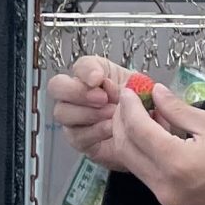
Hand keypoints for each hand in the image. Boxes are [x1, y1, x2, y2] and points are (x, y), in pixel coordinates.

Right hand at [45, 54, 136, 170]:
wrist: (148, 132)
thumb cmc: (140, 106)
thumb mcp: (139, 85)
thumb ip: (121, 80)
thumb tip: (103, 82)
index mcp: (93, 75)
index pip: (79, 65)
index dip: (86, 71)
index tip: (98, 78)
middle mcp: (77, 94)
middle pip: (56, 86)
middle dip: (78, 92)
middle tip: (102, 98)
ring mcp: (74, 117)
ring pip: (62, 112)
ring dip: (88, 113)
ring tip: (112, 116)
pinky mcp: (78, 139)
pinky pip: (76, 135)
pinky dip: (95, 132)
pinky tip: (111, 130)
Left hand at [111, 85, 204, 204]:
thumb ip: (180, 110)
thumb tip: (157, 94)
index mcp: (176, 164)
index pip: (137, 130)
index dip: (130, 107)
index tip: (130, 90)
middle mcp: (164, 186)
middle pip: (126, 149)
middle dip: (123, 121)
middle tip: (131, 100)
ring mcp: (167, 199)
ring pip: (133, 163)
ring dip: (132, 137)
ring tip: (143, 113)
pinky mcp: (173, 203)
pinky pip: (148, 174)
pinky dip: (145, 152)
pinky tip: (156, 133)